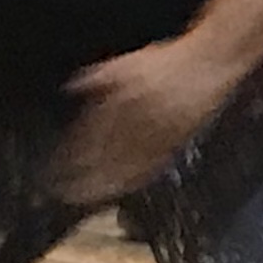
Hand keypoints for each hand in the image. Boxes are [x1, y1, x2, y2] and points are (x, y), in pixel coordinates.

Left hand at [49, 37, 238, 204]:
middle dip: (81, 177)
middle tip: (62, 192)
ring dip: (102, 186)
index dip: (69, 154)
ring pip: (125, 168)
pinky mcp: (172, 147)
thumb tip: (70, 89)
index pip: (88, 135)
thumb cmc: (168, 63)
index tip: (53, 167)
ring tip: (85, 199)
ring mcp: (156, 138)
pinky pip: (148, 170)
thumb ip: (97, 77)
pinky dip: (130, 183)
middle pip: (103, 158)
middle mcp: (138, 124)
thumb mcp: (126, 63)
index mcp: (123, 102)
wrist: (209, 66)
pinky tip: (119, 190)